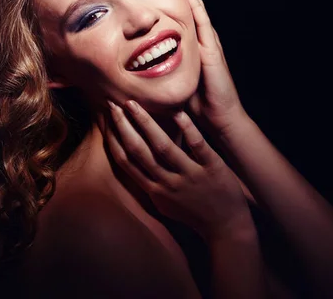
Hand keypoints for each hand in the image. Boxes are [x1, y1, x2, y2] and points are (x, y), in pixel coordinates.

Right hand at [105, 99, 252, 241]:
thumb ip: (151, 184)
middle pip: (139, 151)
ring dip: (146, 123)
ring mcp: (190, 176)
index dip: (113, 140)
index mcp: (154, 190)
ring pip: (163, 147)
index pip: (126, 162)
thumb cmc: (194, 213)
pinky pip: (197, 146)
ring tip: (134, 103)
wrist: (226, 229)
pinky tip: (177, 112)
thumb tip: (135, 165)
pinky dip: (187, 129)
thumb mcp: (166, 203)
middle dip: (123, 126)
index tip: (106, 120)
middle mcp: (168, 183)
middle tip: (113, 104)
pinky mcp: (213, 169)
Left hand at [152, 0, 247, 134]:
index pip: (174, 12)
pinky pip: (202, 21)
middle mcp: (197, 37)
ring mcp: (206, 40)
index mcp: (188, 43)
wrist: (215, 117)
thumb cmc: (192, 103)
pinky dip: (194, 3)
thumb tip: (128, 69)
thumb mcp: (170, 82)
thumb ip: (155, 71)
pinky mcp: (212, 48)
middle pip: (184, 1)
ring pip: (193, 5)